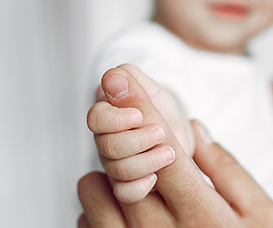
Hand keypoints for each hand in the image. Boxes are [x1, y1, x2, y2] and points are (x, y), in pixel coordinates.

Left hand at [78, 65, 272, 227]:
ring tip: (134, 177)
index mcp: (205, 216)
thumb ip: (228, 167)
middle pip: (121, 167)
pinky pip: (85, 223)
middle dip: (122, 138)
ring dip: (107, 174)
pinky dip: (98, 207)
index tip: (121, 77)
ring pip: (93, 194)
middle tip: (128, 125)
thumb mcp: (261, 212)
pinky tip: (126, 209)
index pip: (164, 149)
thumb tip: (193, 128)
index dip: (141, 108)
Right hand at [88, 64, 192, 202]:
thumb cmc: (159, 107)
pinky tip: (156, 177)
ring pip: (118, 170)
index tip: (139, 115)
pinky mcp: (127, 184)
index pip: (96, 118)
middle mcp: (105, 140)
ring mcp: (114, 164)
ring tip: (170, 152)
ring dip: (147, 161)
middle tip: (161, 133)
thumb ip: (131, 80)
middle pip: (108, 147)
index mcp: (107, 114)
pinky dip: (139, 187)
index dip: (117, 119)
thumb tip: (111, 78)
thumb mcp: (151, 88)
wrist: (176, 129)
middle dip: (138, 140)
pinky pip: (124, 194)